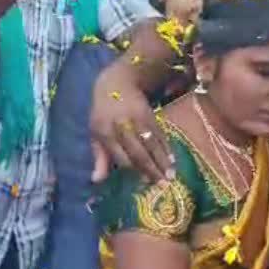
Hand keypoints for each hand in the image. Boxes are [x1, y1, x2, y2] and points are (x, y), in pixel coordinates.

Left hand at [89, 64, 171, 182]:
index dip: (131, 170)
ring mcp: (137, 120)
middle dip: (151, 169)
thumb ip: (99, 157)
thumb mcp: (95, 132)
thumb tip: (97, 180)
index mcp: (105, 132)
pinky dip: (167, 148)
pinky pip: (160, 134)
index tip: (141, 184)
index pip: (120, 156)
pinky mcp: (150, 115)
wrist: (116, 83)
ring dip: (163, 161)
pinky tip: (173, 159)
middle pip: (138, 151)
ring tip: (171, 176)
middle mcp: (122, 126)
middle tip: (162, 185)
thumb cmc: (103, 113)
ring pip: (152, 144)